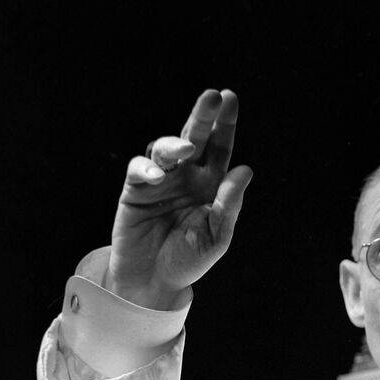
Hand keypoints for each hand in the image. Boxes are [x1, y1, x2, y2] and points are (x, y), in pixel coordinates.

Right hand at [107, 89, 253, 308]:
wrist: (154, 282)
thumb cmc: (188, 260)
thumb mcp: (216, 237)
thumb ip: (229, 205)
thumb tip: (244, 170)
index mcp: (210, 185)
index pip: (219, 148)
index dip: (224, 124)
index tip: (229, 98)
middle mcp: (185, 176)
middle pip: (194, 138)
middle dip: (202, 116)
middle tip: (213, 97)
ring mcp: (160, 181)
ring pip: (165, 148)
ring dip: (173, 144)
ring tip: (184, 149)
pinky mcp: (135, 191)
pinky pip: (140, 170)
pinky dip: (147, 168)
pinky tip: (157, 175)